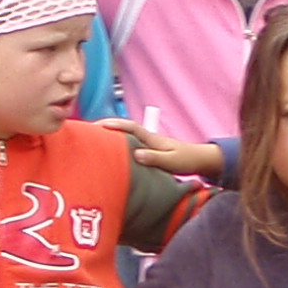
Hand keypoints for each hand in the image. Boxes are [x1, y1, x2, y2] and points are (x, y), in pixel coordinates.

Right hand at [98, 117, 223, 178]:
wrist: (200, 160)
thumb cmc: (187, 160)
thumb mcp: (172, 161)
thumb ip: (155, 158)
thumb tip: (136, 154)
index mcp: (152, 139)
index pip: (130, 128)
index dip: (115, 126)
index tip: (98, 126)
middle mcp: (148, 139)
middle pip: (124, 129)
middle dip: (107, 128)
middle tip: (87, 131)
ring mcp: (149, 144)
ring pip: (126, 137)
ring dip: (111, 137)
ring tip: (93, 140)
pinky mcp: (149, 151)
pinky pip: (130, 145)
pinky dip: (119, 146)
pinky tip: (111, 153)